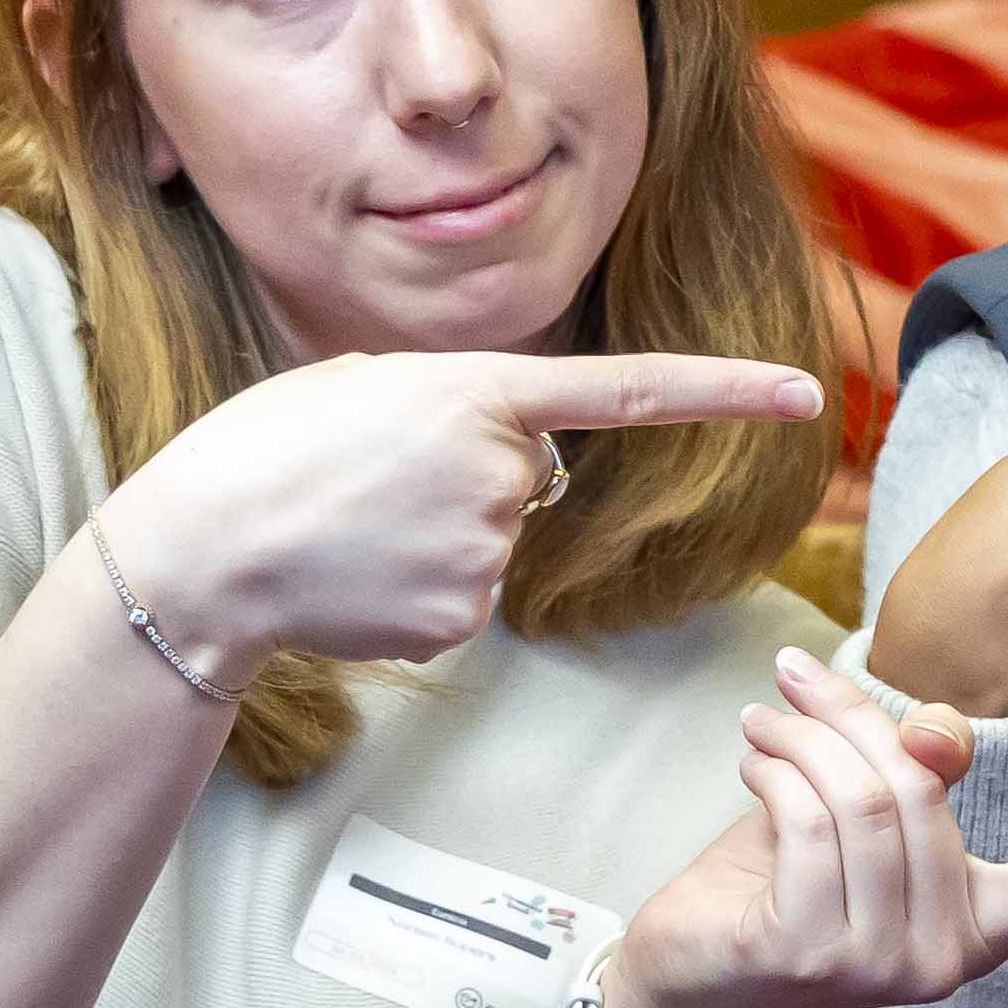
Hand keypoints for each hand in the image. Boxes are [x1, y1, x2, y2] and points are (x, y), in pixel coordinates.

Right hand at [106, 348, 821, 666]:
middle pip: (530, 478)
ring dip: (436, 536)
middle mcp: (500, 469)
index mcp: (476, 390)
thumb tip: (517, 465)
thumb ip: (459, 409)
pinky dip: (418, 590)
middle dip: (468, 478)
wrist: (197, 554)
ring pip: (495, 540)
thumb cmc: (263, 453)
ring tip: (352, 528)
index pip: (632, 389)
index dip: (728, 390)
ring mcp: (485, 551)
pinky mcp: (462, 618)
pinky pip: (465, 598)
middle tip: (369, 480)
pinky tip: (358, 578)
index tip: (810, 392)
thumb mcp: (363, 388)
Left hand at [602, 648, 1007, 1007]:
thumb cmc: (781, 877)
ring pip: (865, 801)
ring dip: (802, 738)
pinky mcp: (817, 956)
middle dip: (853, 720)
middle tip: (795, 680)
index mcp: (978, 921)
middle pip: (922, 792)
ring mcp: (886, 966)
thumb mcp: (863, 808)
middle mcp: (947, 956)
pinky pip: (810, 825)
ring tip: (765, 719)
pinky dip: (775, 770)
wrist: (693, 965)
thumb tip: (940, 740)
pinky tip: (751, 761)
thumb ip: (912, 768)